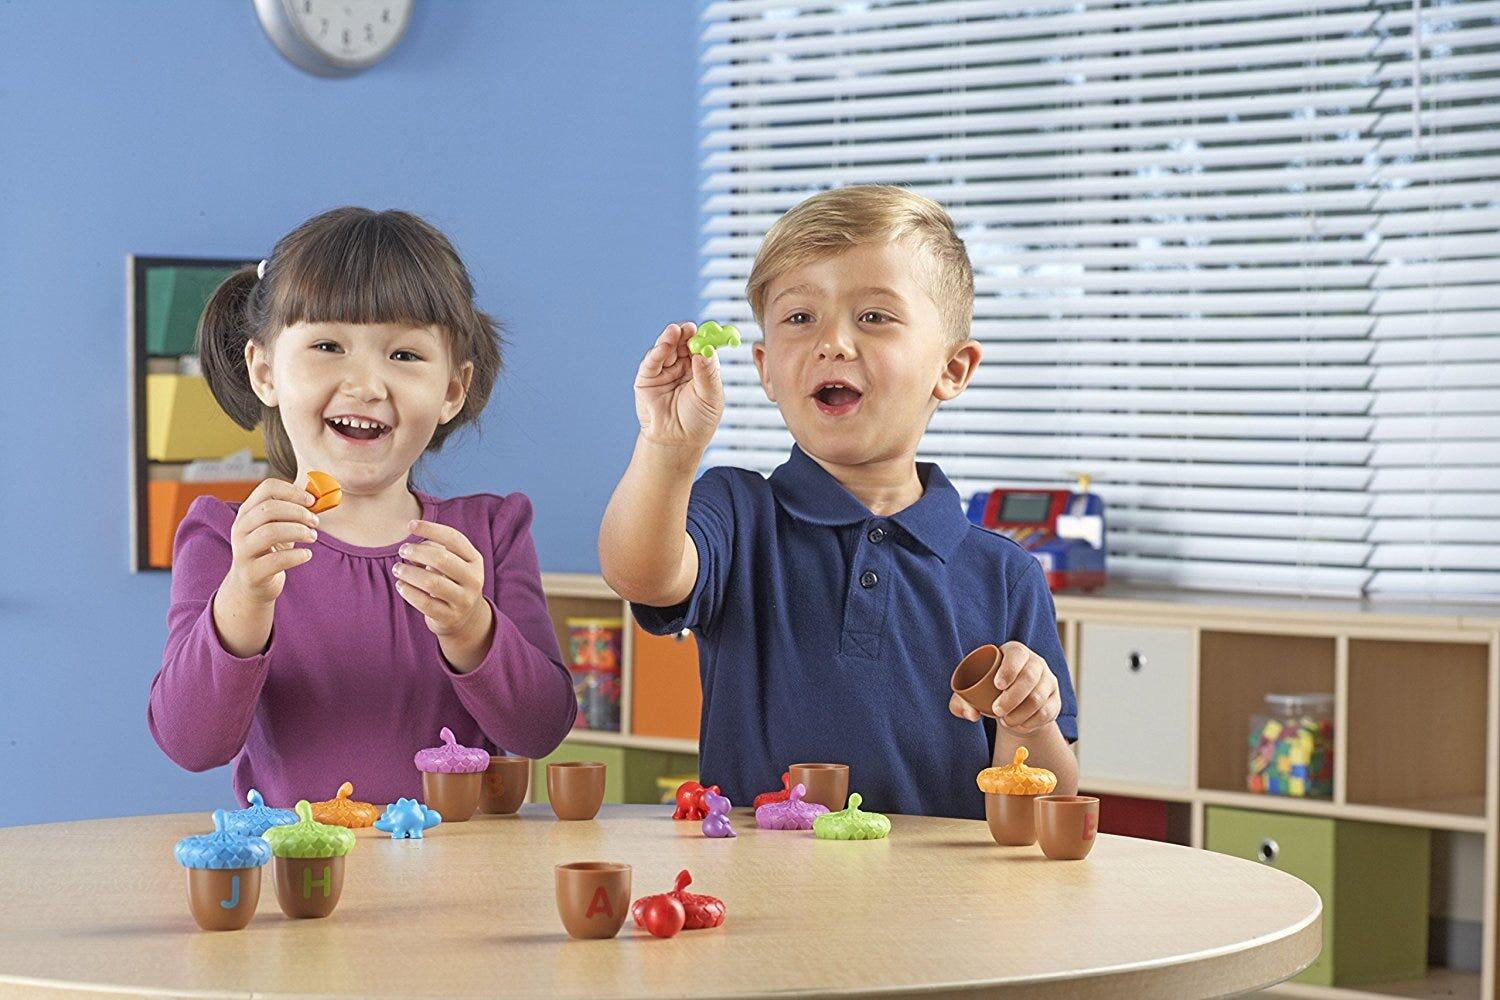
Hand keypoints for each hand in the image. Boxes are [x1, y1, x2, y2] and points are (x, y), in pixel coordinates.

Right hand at [224, 478, 318, 605]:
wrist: (252, 585)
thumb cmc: (270, 551)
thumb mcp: (278, 527)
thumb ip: (293, 511)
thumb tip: (319, 495)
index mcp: (247, 512)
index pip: (267, 488)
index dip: (293, 491)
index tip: (312, 501)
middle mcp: (240, 528)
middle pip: (269, 509)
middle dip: (299, 512)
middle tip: (315, 521)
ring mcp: (243, 551)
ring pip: (270, 532)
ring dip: (299, 531)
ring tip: (312, 536)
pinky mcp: (251, 572)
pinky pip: (276, 560)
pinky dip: (297, 555)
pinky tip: (307, 555)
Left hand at [392, 520, 491, 642]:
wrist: (465, 618)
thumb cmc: (452, 582)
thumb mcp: (453, 563)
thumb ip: (436, 549)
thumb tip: (412, 540)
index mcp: (475, 560)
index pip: (454, 538)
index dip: (431, 529)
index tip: (410, 525)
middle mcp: (474, 579)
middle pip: (442, 559)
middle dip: (417, 552)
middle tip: (402, 550)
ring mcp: (463, 600)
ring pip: (432, 582)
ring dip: (409, 572)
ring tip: (397, 568)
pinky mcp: (450, 617)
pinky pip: (425, 603)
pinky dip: (409, 592)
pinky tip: (400, 585)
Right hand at [635, 322, 722, 450]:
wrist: (676, 442)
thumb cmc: (698, 422)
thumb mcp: (710, 398)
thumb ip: (708, 374)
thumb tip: (706, 351)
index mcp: (702, 368)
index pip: (703, 346)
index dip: (704, 337)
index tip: (708, 330)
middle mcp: (683, 365)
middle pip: (684, 342)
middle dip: (686, 334)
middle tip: (689, 328)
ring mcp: (665, 369)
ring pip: (667, 348)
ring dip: (671, 338)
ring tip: (675, 332)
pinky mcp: (647, 377)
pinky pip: (652, 361)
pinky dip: (658, 351)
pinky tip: (664, 345)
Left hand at [947, 641, 1060, 735]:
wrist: (1012, 704)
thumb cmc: (987, 692)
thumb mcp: (970, 694)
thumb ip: (961, 703)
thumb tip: (972, 714)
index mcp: (1015, 652)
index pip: (1016, 655)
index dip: (1009, 669)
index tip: (997, 685)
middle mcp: (1036, 663)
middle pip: (1029, 678)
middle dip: (1012, 697)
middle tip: (996, 711)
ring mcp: (1048, 681)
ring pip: (1039, 697)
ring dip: (1020, 713)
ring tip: (1005, 721)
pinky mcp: (1055, 700)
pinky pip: (1047, 712)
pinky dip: (1031, 722)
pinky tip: (1019, 725)